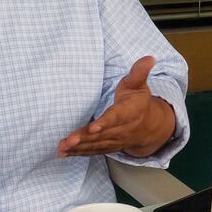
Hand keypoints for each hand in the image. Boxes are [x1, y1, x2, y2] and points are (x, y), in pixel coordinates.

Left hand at [58, 56, 175, 157]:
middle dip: (84, 138)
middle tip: (69, 141)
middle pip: (102, 135)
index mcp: (129, 112)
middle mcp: (122, 129)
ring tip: (63, 147)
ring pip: (96, 145)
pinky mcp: (107, 146)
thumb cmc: (138, 102)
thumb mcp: (139, 85)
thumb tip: (149, 58)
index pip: (116, 117)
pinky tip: (64, 153)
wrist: (149, 126)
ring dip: (78, 147)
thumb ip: (139, 72)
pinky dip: (78, 153)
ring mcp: (114, 140)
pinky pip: (93, 151)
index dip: (105, 122)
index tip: (94, 127)